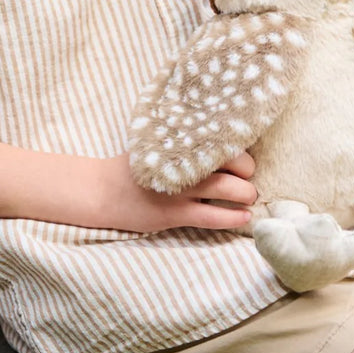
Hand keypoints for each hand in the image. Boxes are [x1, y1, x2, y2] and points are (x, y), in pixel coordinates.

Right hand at [97, 151, 257, 233]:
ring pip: (228, 189)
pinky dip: (234, 217)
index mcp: (182, 141)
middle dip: (248, 170)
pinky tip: (245, 216)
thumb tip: (218, 135)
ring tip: (249, 196)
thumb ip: (185, 138)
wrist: (104, 190)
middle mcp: (184, 162)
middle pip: (234, 161)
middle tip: (247, 175)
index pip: (224, 138)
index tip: (243, 153)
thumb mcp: (157, 141)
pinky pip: (213, 217)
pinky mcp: (175, 214)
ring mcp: (180, 189)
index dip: (240, 146)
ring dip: (246, 193)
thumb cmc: (134, 164)